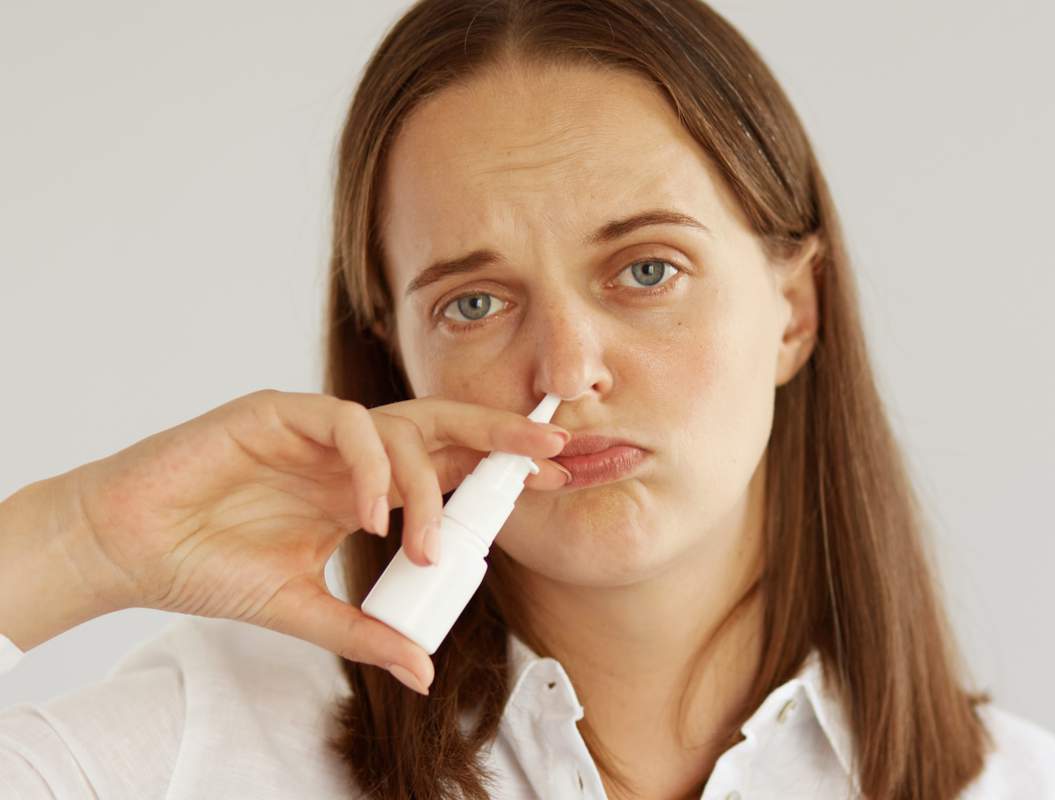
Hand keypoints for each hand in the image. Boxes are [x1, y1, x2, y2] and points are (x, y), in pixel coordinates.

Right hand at [64, 390, 569, 691]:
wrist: (129, 549)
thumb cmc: (209, 568)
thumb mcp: (303, 608)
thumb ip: (365, 631)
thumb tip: (423, 672)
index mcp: (361, 488)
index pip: (444, 470)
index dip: (495, 473)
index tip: (553, 481)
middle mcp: (349, 454)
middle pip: (440, 429)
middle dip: (498, 437)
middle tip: (553, 451)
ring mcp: (315, 429)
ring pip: (400, 425)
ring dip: (427, 481)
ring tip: (431, 543)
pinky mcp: (277, 412)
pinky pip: (346, 424)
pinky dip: (370, 467)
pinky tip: (372, 515)